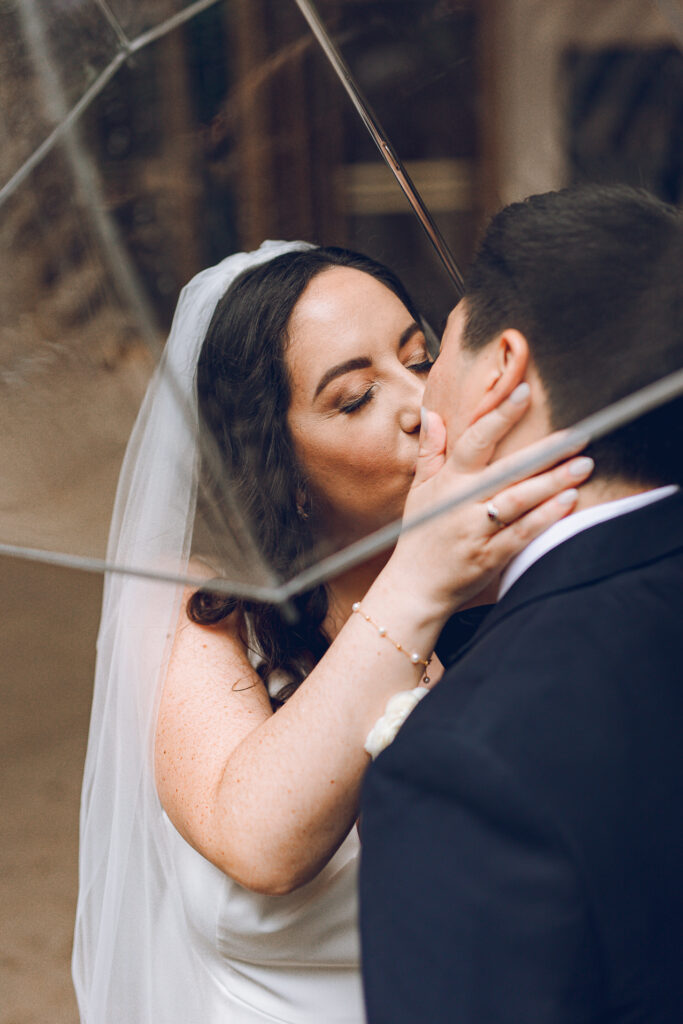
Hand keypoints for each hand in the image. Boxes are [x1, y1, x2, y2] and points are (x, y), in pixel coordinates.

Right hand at [386, 386, 593, 617]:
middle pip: (507, 469)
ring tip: (583, 465)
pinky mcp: (489, 556)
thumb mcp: (419, 492)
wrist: (414, 588)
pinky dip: (545, 518)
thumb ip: (429, 452)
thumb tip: (432, 413)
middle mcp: (462, 503)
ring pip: (518, 500)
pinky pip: (522, 533)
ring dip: (552, 482)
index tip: (524, 391)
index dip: (499, 415)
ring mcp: (476, 530)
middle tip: (578, 434)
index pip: (475, 440)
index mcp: (448, 482)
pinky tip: (568, 502)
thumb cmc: (420, 537)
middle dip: (544, 451)